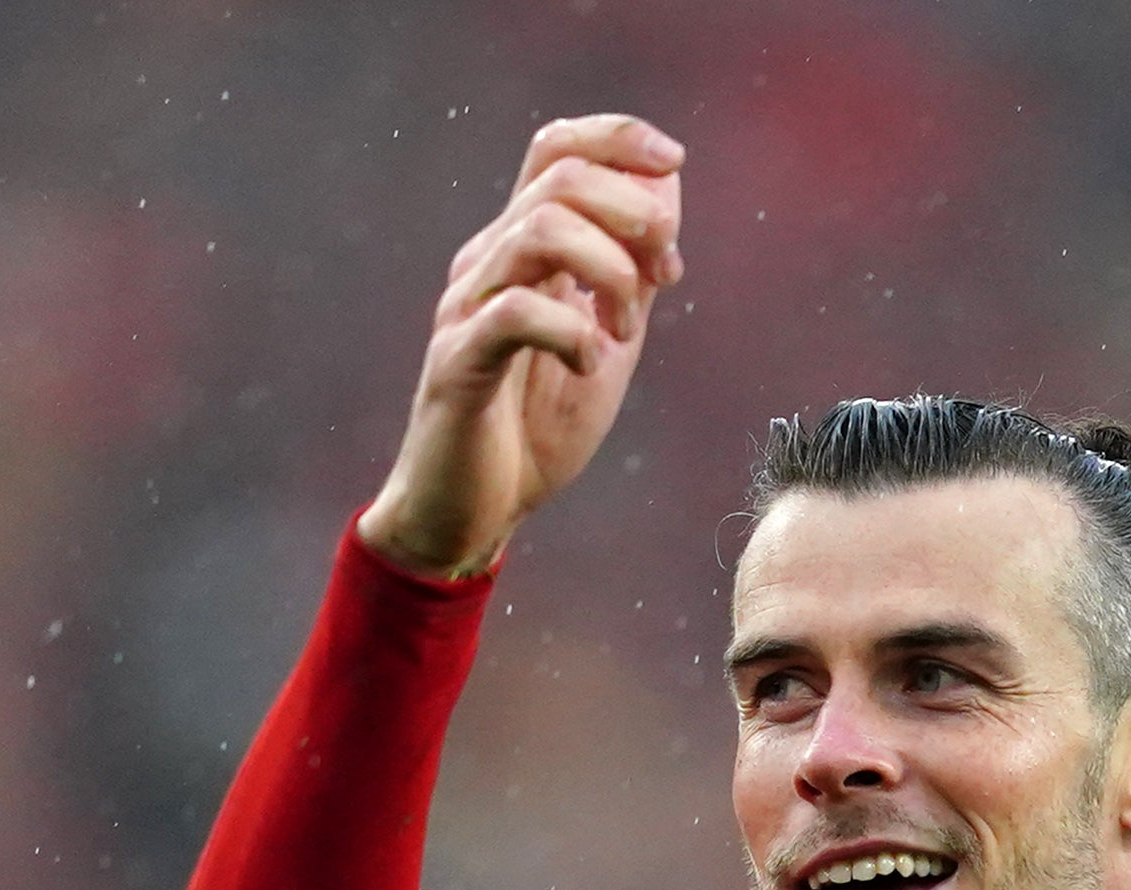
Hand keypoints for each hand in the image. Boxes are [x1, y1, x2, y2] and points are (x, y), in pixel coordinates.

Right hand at [358, 113, 685, 580]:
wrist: (473, 512)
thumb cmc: (535, 429)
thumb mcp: (607, 340)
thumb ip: (634, 274)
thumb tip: (667, 192)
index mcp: (519, 251)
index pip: (554, 149)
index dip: (615, 137)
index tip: (672, 163)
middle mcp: (487, 263)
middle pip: (558, 179)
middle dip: (633, 215)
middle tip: (665, 277)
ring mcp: (466, 308)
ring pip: (539, 233)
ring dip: (608, 273)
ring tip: (624, 332)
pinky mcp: (457, 362)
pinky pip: (515, 314)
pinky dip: (572, 332)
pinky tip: (590, 365)